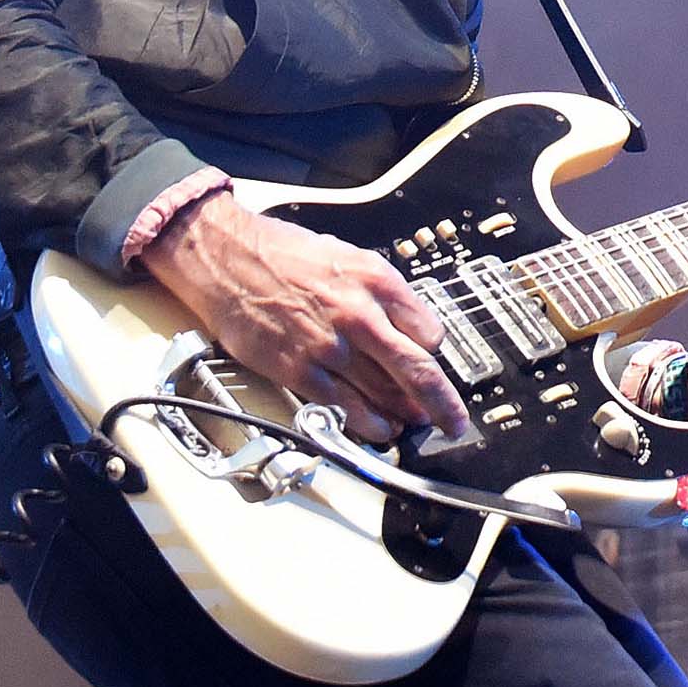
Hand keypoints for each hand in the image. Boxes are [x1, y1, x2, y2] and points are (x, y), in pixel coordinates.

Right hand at [143, 190, 469, 443]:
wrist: (232, 260)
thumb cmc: (289, 256)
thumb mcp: (352, 257)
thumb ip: (383, 293)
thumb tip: (407, 325)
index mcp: (378, 281)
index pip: (429, 330)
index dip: (435, 352)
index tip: (437, 362)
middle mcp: (359, 315)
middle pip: (414, 368)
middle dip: (441, 401)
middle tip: (455, 420)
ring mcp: (329, 346)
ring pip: (380, 392)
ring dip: (404, 415)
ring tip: (417, 426)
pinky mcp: (298, 368)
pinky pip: (341, 405)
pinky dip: (366, 423)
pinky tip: (381, 431)